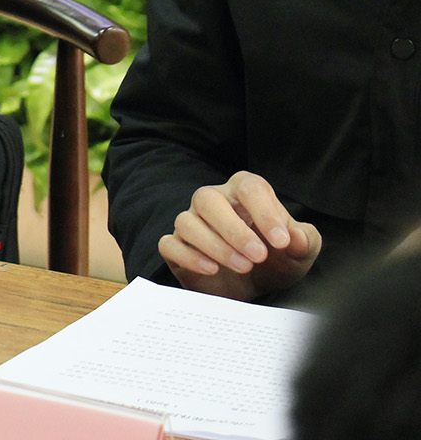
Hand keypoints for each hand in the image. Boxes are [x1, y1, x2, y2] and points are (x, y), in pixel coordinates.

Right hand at [159, 171, 322, 300]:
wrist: (254, 287)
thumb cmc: (276, 260)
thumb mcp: (299, 253)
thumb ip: (304, 241)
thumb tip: (294, 237)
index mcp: (243, 193)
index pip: (249, 187)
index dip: (264, 212)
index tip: (281, 241)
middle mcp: (213, 201)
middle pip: (208, 198)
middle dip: (234, 229)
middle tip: (259, 256)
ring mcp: (191, 223)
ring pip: (186, 222)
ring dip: (215, 245)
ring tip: (243, 267)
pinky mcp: (176, 247)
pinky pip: (170, 245)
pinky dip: (189, 257)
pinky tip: (212, 270)